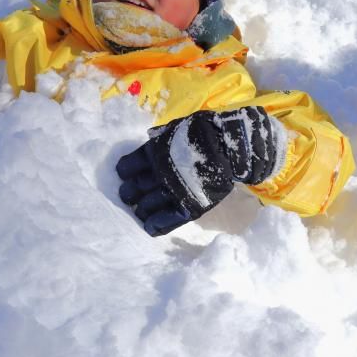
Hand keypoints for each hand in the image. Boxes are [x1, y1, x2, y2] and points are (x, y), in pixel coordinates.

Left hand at [116, 106, 282, 235]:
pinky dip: (156, 224)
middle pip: (135, 188)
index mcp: (155, 152)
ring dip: (140, 210)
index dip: (125, 171)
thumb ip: (161, 137)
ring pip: (147, 205)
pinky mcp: (189, 206)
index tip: (125, 175)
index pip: (129, 165)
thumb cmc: (204, 133)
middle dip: (129, 193)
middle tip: (129, 196)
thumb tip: (151, 138)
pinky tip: (148, 227)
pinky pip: (167, 220)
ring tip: (139, 211)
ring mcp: (174, 191)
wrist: (231, 146)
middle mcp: (160, 173)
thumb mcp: (176, 129)